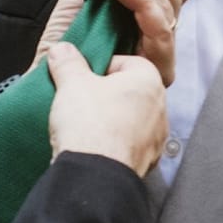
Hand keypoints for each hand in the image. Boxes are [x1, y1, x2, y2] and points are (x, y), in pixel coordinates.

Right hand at [45, 41, 167, 175]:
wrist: (95, 173)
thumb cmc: (90, 122)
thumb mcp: (72, 84)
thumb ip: (67, 62)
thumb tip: (61, 49)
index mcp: (149, 80)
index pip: (127, 61)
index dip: (101, 67)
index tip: (83, 77)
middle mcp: (161, 107)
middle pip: (130, 91)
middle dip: (107, 93)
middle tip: (82, 100)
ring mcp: (157, 136)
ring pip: (132, 118)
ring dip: (113, 119)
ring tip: (86, 124)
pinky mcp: (148, 159)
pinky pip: (130, 143)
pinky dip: (116, 142)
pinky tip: (96, 145)